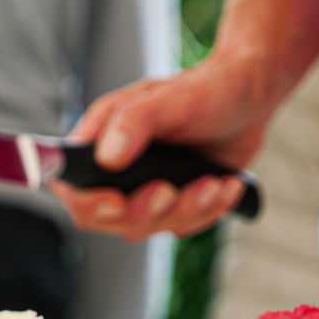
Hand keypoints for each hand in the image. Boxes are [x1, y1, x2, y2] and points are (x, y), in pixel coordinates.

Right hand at [49, 58, 273, 241]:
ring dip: (184, 211)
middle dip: (144, 212)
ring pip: (148, 228)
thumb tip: (108, 157)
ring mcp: (142, 195)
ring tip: (214, 183)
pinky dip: (207, 212)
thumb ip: (133, 121)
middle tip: (170, 190)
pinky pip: (181, 228)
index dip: (87, 202)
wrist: (246, 99)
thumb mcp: (167, 98)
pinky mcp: (172, 208)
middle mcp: (113, 176)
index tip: (117, 202)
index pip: (71, 188)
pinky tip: (226, 186)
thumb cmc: (201, 90)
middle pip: (108, 219)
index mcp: (97, 146)